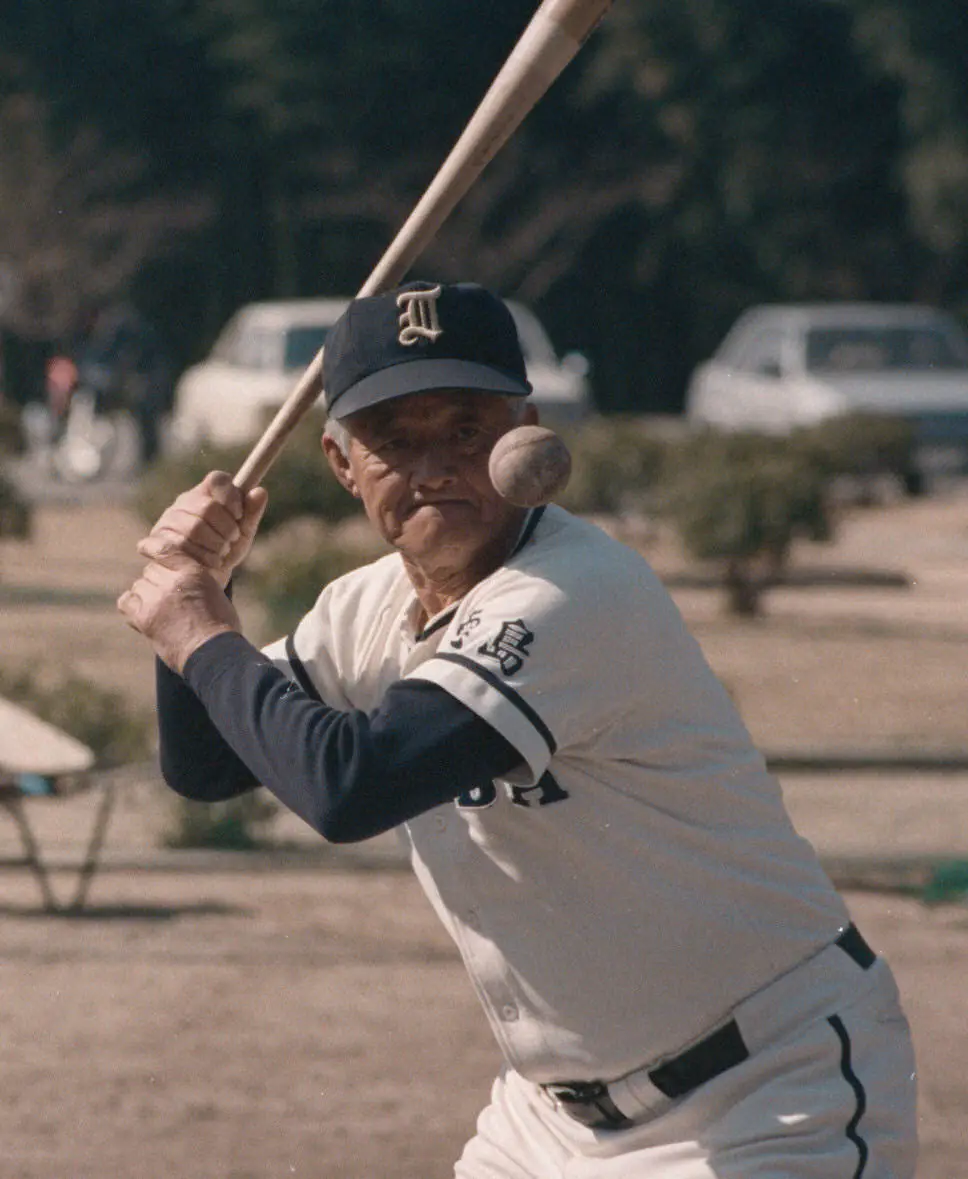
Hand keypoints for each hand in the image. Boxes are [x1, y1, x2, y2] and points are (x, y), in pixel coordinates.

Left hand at [118, 559, 241, 672]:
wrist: (213, 652)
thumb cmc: (221, 628)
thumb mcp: (215, 593)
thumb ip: (194, 581)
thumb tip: (179, 581)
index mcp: (193, 572)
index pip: (164, 550)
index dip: (150, 548)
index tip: (142, 547)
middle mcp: (173, 581)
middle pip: (150, 571)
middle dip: (156, 582)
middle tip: (168, 599)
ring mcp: (157, 599)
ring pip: (139, 586)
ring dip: (146, 595)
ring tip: (160, 610)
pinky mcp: (145, 618)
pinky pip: (126, 602)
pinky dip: (131, 605)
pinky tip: (141, 612)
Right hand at [136, 471, 267, 587]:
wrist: (201, 580)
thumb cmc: (223, 551)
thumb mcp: (242, 534)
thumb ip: (251, 513)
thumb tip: (260, 491)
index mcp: (205, 495)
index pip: (217, 480)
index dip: (231, 496)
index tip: (239, 515)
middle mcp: (183, 503)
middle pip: (209, 506)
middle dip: (226, 528)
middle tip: (230, 540)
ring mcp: (168, 520)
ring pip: (196, 526)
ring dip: (216, 544)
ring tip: (220, 553)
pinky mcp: (157, 540)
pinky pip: (183, 545)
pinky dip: (203, 557)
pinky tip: (208, 563)